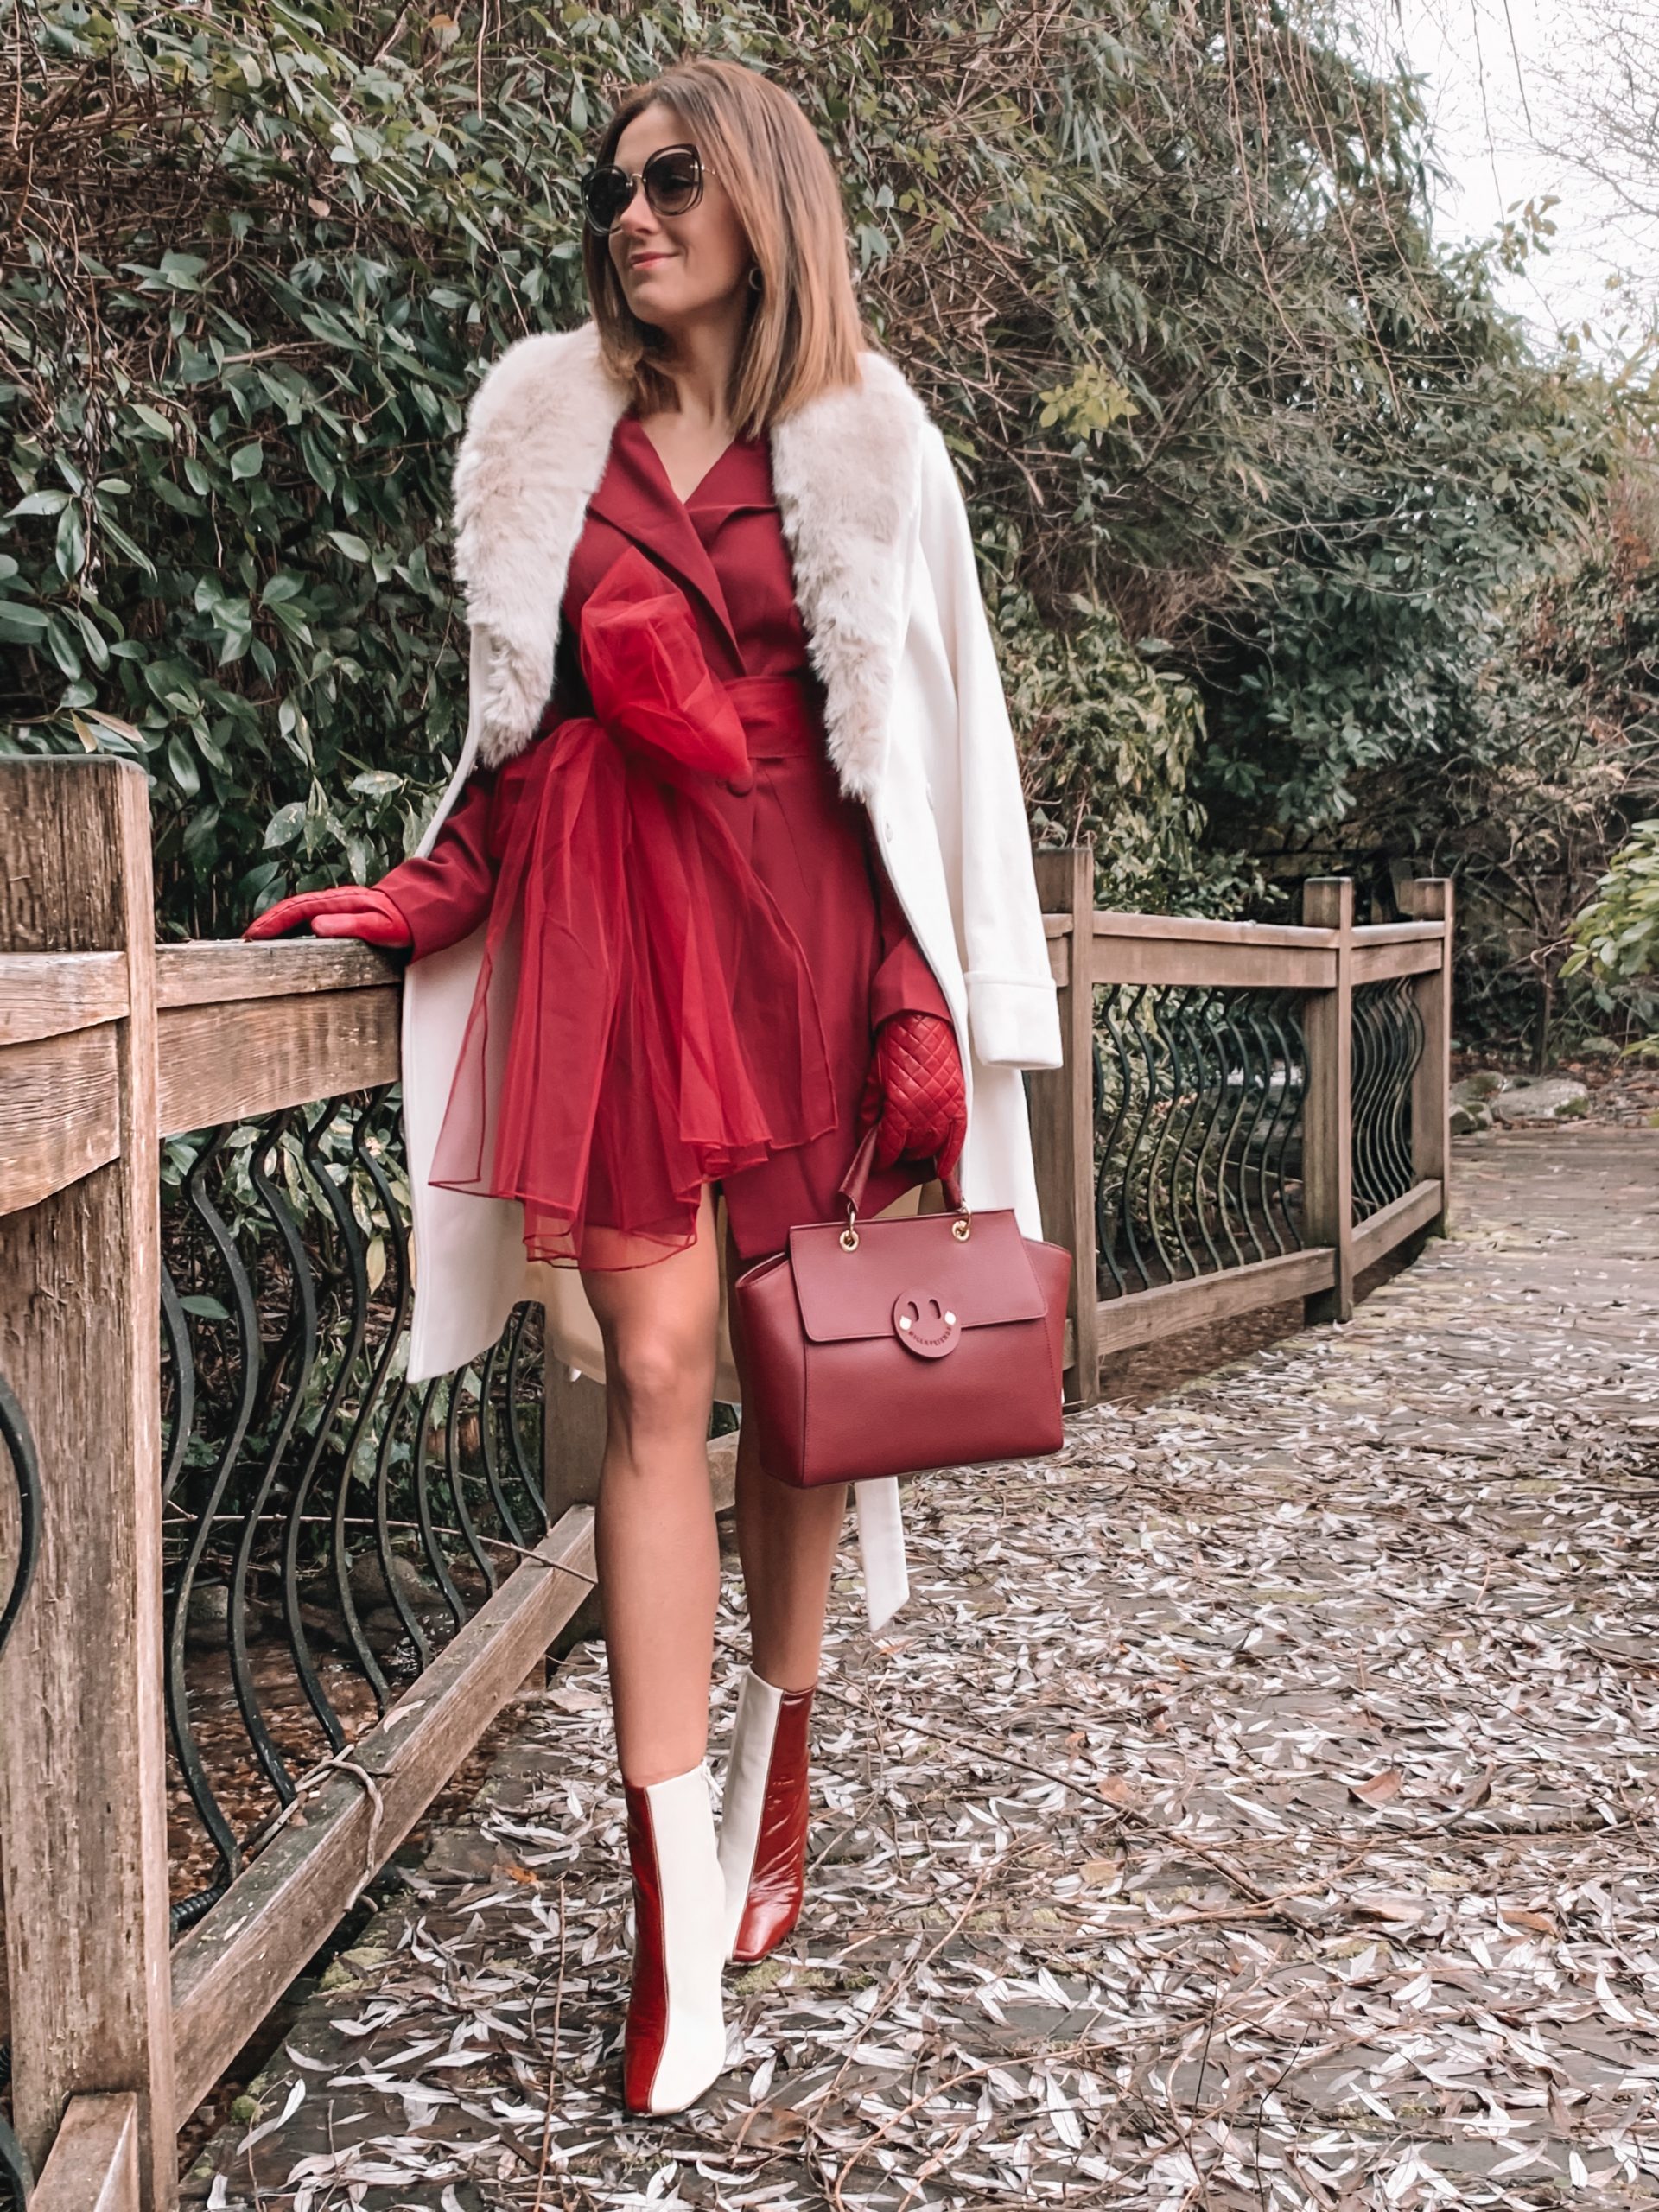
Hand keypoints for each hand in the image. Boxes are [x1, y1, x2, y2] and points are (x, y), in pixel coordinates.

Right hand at [242, 886, 411, 947]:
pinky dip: (291, 927)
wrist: (421, 909)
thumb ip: (349, 925)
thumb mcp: (379, 926)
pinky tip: (286, 938)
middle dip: (267, 923)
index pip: (297, 910)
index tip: (254, 934)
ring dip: (276, 924)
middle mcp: (335, 902)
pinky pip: (309, 918)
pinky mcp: (340, 915)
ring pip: (298, 913)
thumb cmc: (403, 919)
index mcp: (340, 902)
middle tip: (246, 939)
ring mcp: (337, 908)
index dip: (273, 922)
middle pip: (292, 909)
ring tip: (258, 940)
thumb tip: (316, 925)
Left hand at [859, 1011, 965, 1177]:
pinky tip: (944, 1167)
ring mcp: (945, 1107)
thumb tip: (866, 1132)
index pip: (890, 1146)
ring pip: (934, 1146)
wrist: (922, 1020)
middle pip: (913, 1149)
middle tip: (893, 1150)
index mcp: (900, 1107)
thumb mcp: (874, 1077)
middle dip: (901, 1154)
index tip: (878, 1161)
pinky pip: (959, 1137)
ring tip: (912, 1150)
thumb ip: (869, 1108)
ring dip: (922, 1152)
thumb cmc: (898, 1042)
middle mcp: (924, 1111)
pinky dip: (952, 1154)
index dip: (882, 1158)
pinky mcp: (959, 1101)